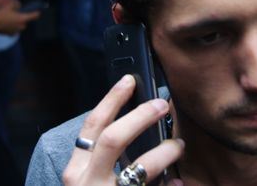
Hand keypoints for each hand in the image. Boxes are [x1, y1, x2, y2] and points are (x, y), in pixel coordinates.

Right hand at [0, 3, 39, 34]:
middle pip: (26, 21)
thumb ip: (16, 5)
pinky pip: (15, 30)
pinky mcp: (12, 34)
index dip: (36, 13)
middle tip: (16, 14)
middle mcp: (22, 26)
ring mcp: (17, 31)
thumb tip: (19, 6)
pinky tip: (7, 24)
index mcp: (23, 19)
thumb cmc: (1, 15)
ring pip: (20, 25)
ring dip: (18, 23)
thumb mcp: (9, 7)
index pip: (34, 16)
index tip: (38, 12)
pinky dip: (13, 27)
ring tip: (11, 19)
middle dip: (23, 18)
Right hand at [62, 75, 183, 185]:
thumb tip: (136, 119)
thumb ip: (103, 156)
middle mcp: (86, 184)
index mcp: (76, 171)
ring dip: (164, 152)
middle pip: (113, 139)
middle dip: (140, 117)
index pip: (92, 126)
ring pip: (139, 169)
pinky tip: (180, 183)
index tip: (129, 80)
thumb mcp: (88, 180)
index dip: (111, 100)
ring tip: (178, 144)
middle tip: (163, 105)